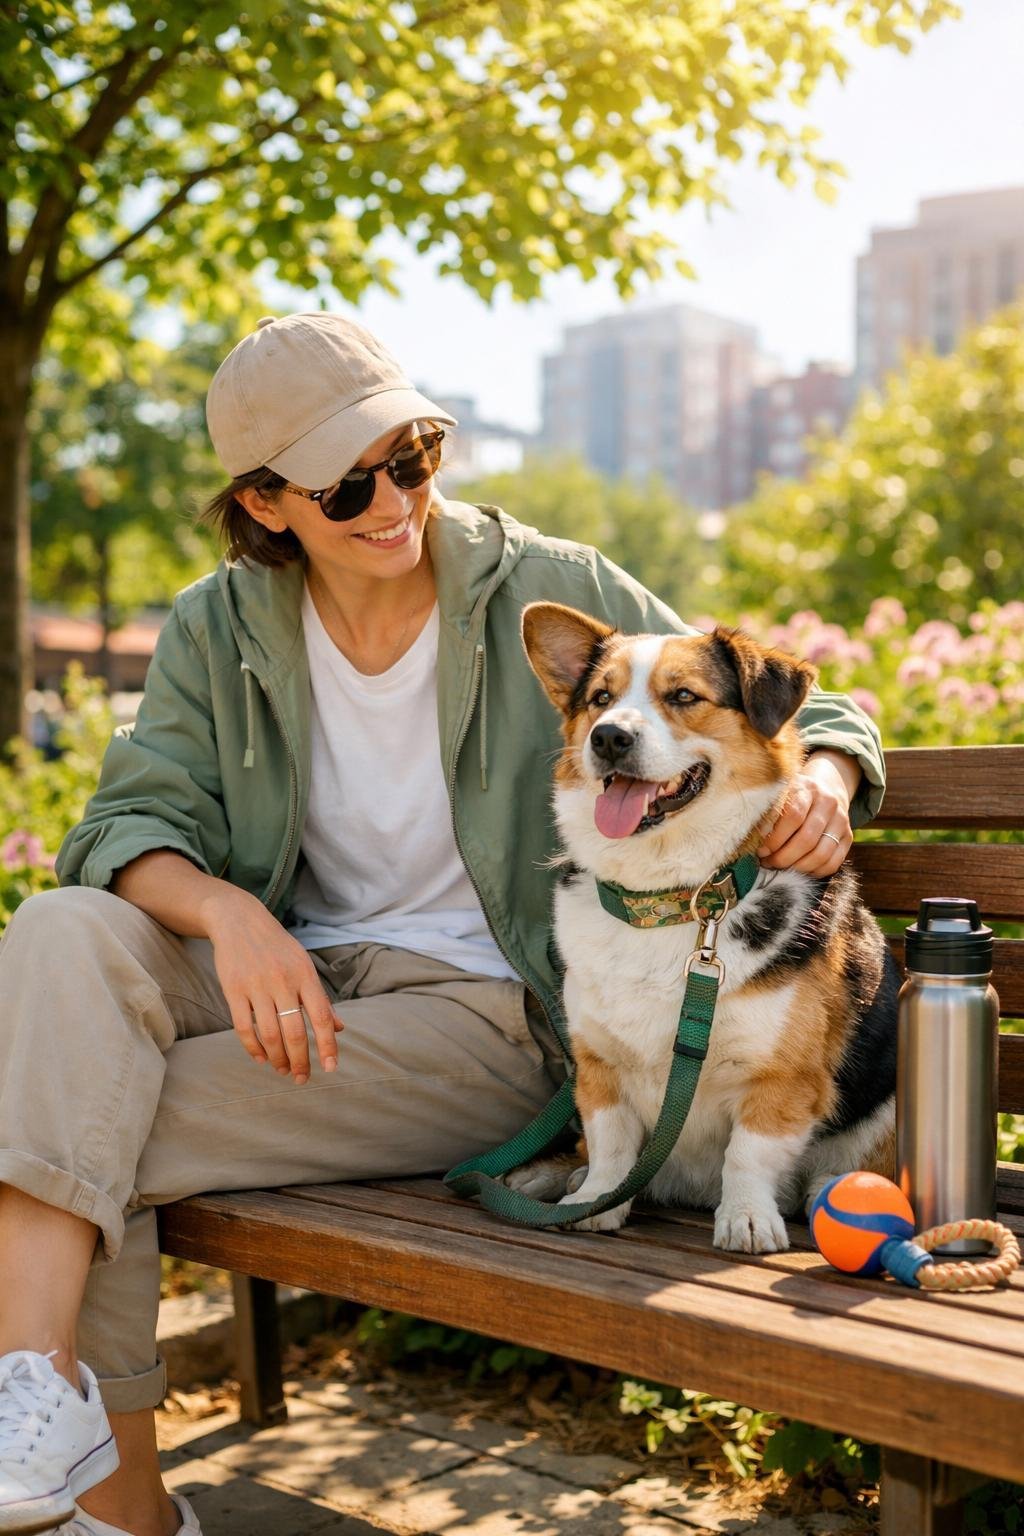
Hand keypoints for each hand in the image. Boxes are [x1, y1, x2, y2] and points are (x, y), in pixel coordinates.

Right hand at [201, 886, 341, 1083]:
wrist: (239, 920)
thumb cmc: (278, 947)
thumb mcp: (304, 965)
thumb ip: (320, 998)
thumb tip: (338, 1028)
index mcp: (305, 975)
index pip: (321, 1017)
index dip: (327, 1046)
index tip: (330, 1068)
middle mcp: (283, 981)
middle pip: (294, 1032)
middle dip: (300, 1061)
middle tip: (301, 1078)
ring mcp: (256, 986)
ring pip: (269, 1034)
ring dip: (277, 1058)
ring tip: (282, 1070)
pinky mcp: (233, 990)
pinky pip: (243, 1027)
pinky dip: (253, 1048)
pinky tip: (261, 1058)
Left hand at [756, 750, 859, 875]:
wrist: (827, 787)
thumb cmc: (794, 794)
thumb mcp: (781, 792)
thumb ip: (769, 810)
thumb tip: (751, 837)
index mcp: (808, 789)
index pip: (793, 816)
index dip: (775, 838)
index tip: (760, 850)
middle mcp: (828, 803)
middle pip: (807, 839)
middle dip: (783, 857)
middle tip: (767, 863)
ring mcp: (841, 821)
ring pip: (821, 854)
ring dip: (797, 867)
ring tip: (780, 868)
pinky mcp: (848, 837)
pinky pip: (833, 863)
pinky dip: (814, 872)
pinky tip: (798, 871)